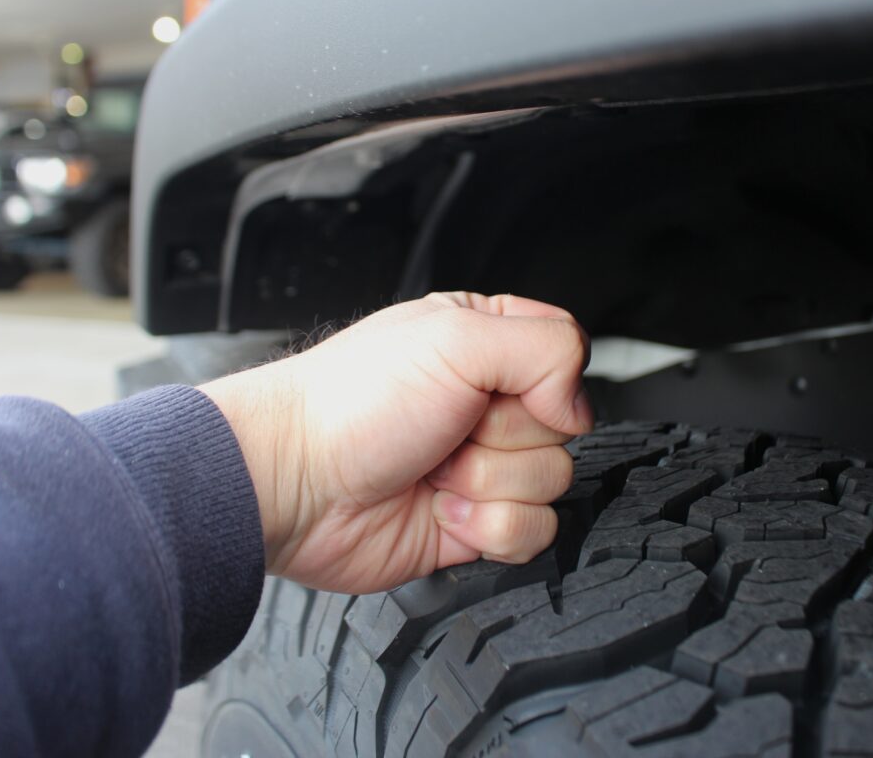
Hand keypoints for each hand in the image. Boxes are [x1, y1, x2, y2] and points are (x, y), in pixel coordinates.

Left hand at [200, 292, 592, 593]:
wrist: (293, 485)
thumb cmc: (350, 403)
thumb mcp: (455, 338)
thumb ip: (545, 348)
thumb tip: (580, 405)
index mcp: (483, 343)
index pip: (565, 356)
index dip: (547, 378)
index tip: (501, 385)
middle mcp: (486, 404)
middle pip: (563, 428)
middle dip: (505, 435)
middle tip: (450, 428)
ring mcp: (481, 467)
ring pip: (552, 483)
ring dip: (489, 483)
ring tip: (434, 470)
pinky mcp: (474, 523)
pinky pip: (532, 533)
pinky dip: (488, 526)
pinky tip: (440, 508)